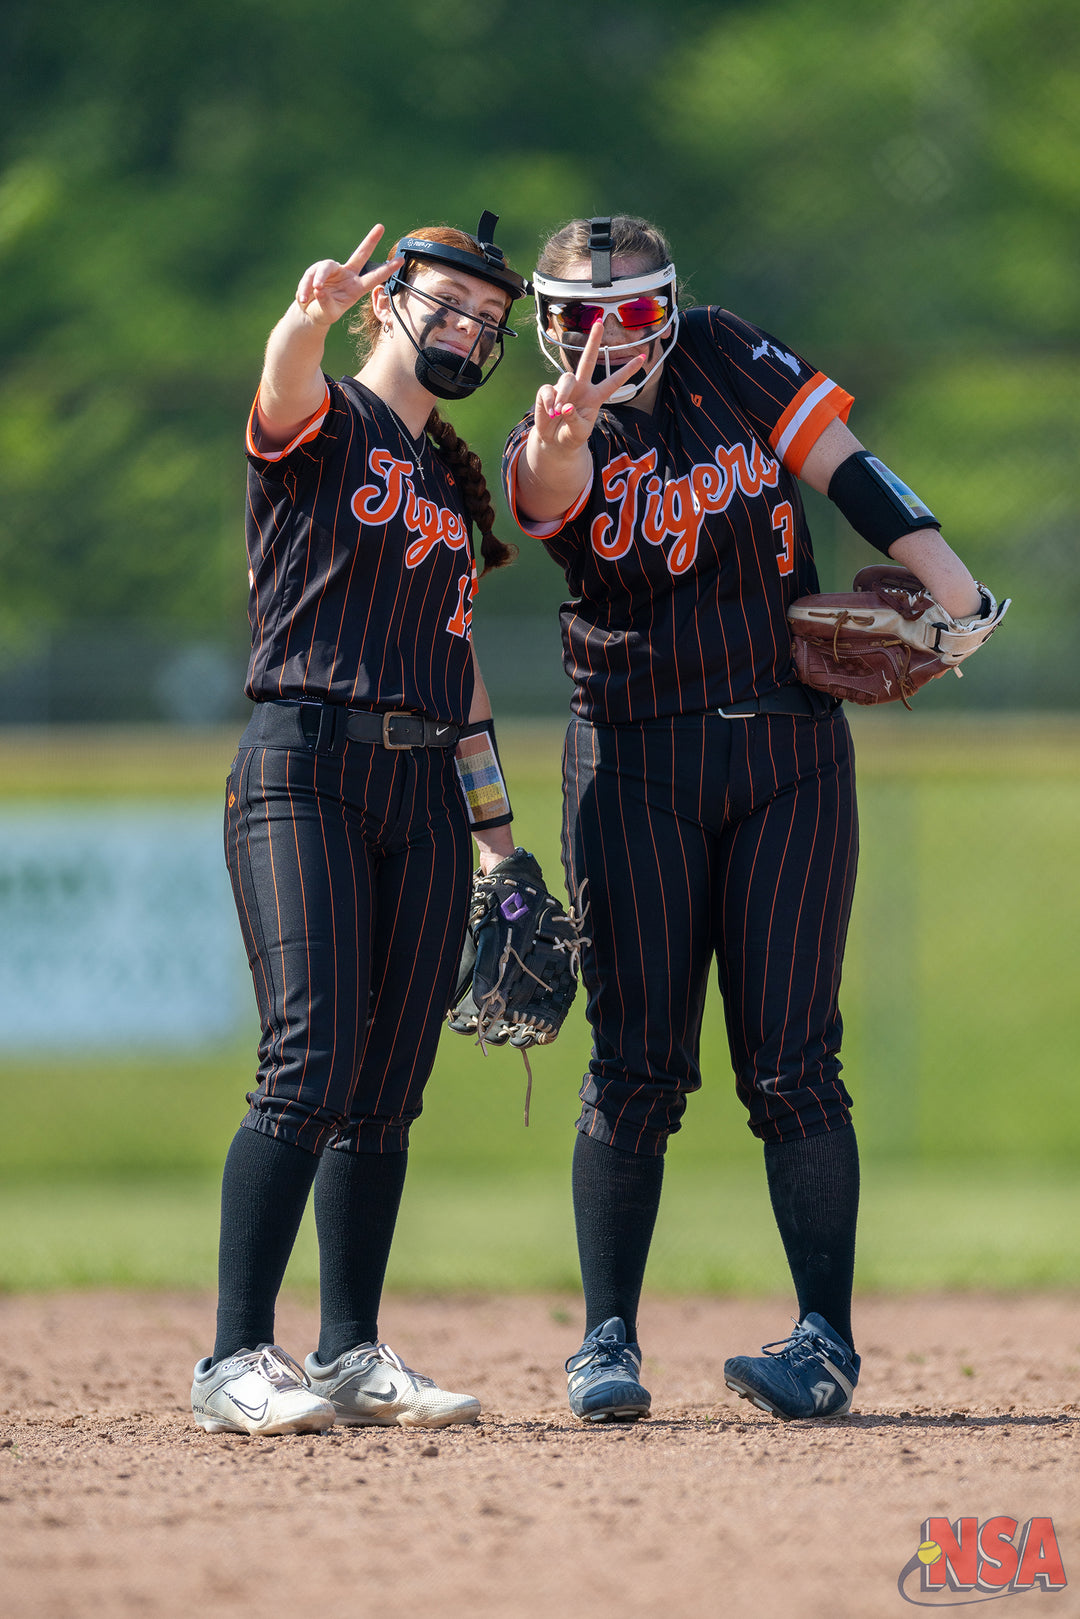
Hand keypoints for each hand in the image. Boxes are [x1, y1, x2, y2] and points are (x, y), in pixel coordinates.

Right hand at [295, 223, 403, 329]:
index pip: (373, 278)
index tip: (400, 261)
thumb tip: (319, 289)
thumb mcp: (328, 314)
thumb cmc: (323, 313)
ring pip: (325, 268)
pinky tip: (303, 298)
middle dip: (370, 241)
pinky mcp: (316, 270)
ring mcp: (332, 271)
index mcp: (355, 288)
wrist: (309, 312)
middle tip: (381, 227)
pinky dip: (305, 287)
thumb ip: (326, 303)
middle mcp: (346, 275)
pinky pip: (310, 275)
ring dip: (319, 279)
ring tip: (314, 291)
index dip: (386, 270)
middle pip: (359, 255)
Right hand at [532, 317, 646, 452]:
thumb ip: (575, 420)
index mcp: (595, 396)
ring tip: (557, 413)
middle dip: (593, 341)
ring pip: (567, 379)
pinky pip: (549, 390)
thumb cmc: (571, 436)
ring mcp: (565, 387)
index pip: (614, 381)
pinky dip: (550, 402)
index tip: (642, 357)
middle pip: (588, 360)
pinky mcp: (548, 391)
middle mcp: (582, 387)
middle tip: (599, 322)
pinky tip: (550, 413)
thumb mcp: (579, 433)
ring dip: (563, 395)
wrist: (554, 442)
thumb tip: (565, 406)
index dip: (628, 370)